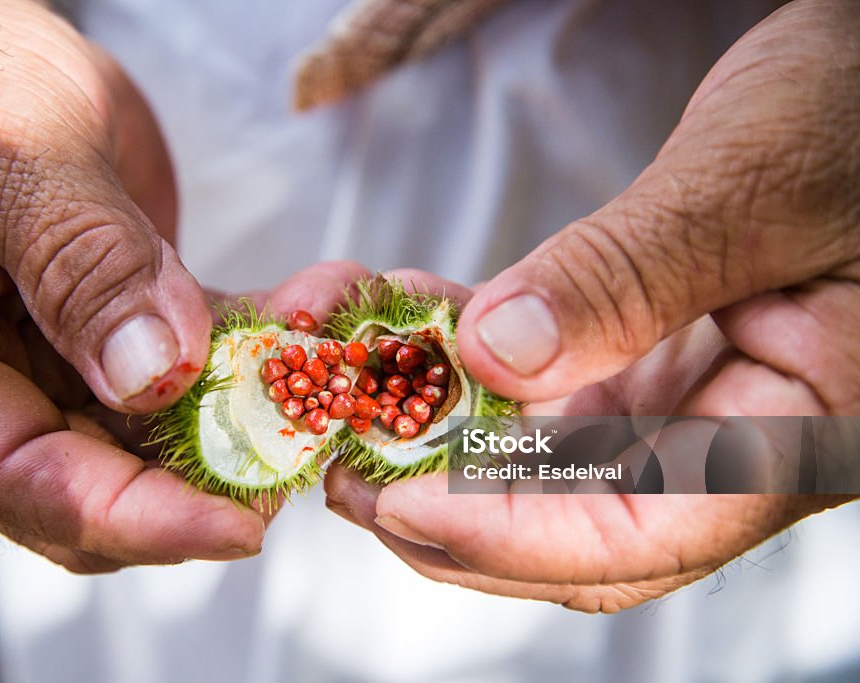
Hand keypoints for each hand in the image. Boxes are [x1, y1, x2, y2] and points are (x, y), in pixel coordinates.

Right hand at [0, 0, 260, 571]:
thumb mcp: (6, 151)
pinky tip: (311, 321)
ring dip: (247, 415)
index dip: (129, 517)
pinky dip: (254, 353)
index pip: (17, 476)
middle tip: (300, 453)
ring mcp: (52, 350)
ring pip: (157, 430)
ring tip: (327, 376)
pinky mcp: (116, 315)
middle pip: (96, 477)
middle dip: (202, 480)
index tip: (235, 526)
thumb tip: (151, 377)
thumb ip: (79, 261)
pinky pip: (192, 359)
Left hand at [327, 0, 859, 608]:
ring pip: (544, 457)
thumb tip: (496, 359)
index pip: (636, 535)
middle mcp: (733, 440)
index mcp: (796, 437)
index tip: (395, 503)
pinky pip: (544, 384)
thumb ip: (628, 280)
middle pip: (574, 522)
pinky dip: (468, 362)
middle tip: (342, 467)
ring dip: (440, 432)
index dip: (504, 536)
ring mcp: (685, 401)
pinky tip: (406, 324)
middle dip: (448, 506)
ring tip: (349, 390)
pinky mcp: (648, 354)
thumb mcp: (750, 188)